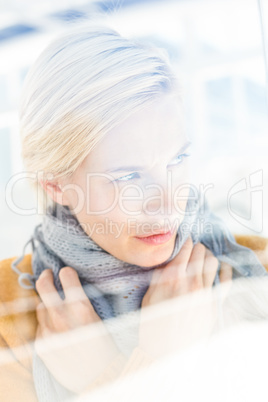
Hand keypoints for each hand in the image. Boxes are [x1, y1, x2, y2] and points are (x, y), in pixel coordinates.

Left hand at [34, 267, 119, 393]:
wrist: (99, 377)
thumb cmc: (106, 347)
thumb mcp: (100, 317)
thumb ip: (83, 301)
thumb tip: (73, 288)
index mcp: (80, 307)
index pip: (66, 275)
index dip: (66, 272)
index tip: (66, 273)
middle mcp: (61, 317)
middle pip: (43, 285)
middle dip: (45, 276)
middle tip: (48, 275)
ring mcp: (48, 332)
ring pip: (39, 307)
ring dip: (46, 304)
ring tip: (55, 308)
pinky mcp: (42, 346)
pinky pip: (40, 327)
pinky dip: (46, 325)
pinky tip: (57, 330)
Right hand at [138, 237, 231, 358]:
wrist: (166, 352)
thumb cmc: (153, 326)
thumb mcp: (148, 297)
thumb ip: (159, 275)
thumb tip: (168, 260)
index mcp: (173, 278)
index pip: (185, 247)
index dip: (184, 240)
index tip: (183, 239)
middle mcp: (191, 282)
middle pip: (200, 251)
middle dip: (195, 247)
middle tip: (191, 249)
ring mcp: (205, 293)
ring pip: (213, 262)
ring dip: (207, 256)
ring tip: (202, 258)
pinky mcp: (214, 305)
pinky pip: (226, 281)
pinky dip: (225, 270)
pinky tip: (222, 267)